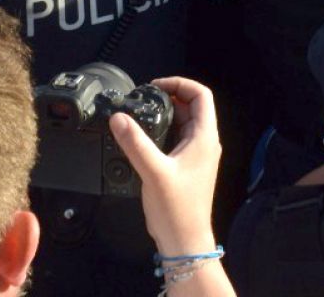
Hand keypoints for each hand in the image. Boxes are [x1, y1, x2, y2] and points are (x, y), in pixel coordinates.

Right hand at [110, 76, 220, 256]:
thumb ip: (135, 143)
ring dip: (165, 114)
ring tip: (141, 114)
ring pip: (184, 123)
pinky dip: (163, 132)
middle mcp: (204, 143)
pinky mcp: (188, 167)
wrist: (184, 241)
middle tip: (143, 99)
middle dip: (169, 97)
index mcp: (204, 138)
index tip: (155, 86)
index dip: (180, 83)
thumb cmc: (176, 209)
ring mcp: (197, 156)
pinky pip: (177, 139)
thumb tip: (119, 118)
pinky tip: (144, 138)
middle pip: (192, 107)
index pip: (201, 95)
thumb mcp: (153, 172)